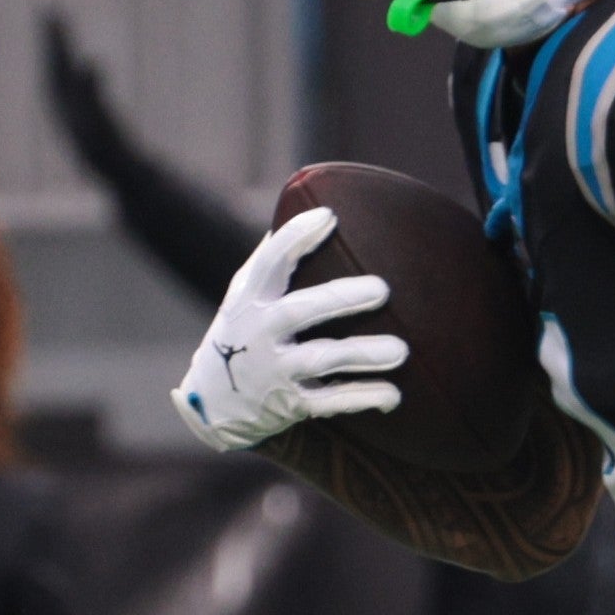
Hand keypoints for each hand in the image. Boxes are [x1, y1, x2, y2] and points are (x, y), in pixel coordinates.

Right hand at [171, 208, 407, 452]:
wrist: (213, 403)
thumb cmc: (244, 333)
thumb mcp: (245, 297)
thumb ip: (272, 263)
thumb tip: (310, 211)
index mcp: (252, 299)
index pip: (271, 262)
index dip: (296, 238)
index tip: (329, 216)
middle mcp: (261, 332)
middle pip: (300, 312)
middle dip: (341, 299)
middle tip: (382, 288)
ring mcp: (276, 370)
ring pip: (322, 360)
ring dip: (362, 354)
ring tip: (401, 350)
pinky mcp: (292, 404)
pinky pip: (331, 402)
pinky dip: (362, 398)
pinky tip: (393, 395)